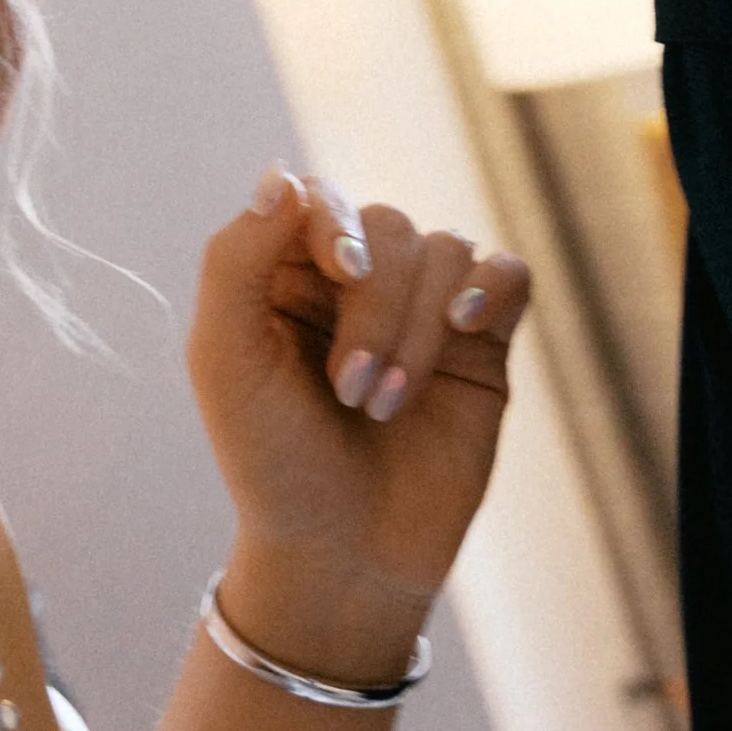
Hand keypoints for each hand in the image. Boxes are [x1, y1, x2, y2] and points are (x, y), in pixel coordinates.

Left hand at [186, 167, 529, 686]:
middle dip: (375, 310)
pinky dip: (492, 287)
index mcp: (286, 273)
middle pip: (388, 229)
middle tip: (352, 394)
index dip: (334, 224)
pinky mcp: (481, 344)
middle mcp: (357, 281)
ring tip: (388, 406)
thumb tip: (282, 172)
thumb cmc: (272, 463)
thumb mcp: (225, 361)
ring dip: (417, 330)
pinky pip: (506, 273)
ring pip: (445, 253)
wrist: (344, 557)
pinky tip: (467, 328)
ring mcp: (423, 310)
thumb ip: (236, 259)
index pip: (320, 198)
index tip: (340, 272)